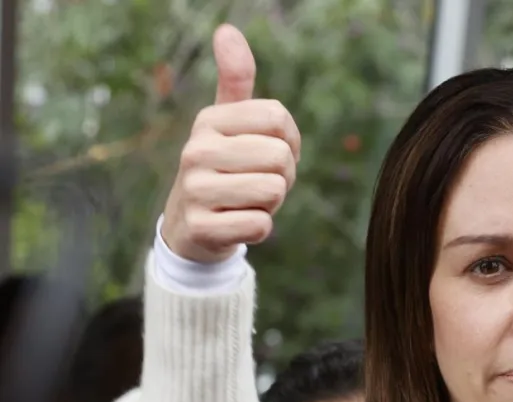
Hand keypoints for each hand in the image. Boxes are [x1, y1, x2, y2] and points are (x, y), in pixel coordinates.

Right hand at [162, 24, 301, 262]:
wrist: (190, 228)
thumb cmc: (223, 168)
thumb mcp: (226, 123)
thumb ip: (235, 79)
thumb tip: (227, 29)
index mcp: (209, 120)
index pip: (277, 117)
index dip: (290, 141)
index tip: (271, 153)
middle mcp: (196, 151)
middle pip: (281, 157)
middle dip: (282, 176)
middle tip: (257, 182)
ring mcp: (195, 191)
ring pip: (274, 190)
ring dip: (271, 203)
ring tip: (246, 201)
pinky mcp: (202, 228)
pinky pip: (262, 225)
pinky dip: (259, 228)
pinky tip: (237, 223)